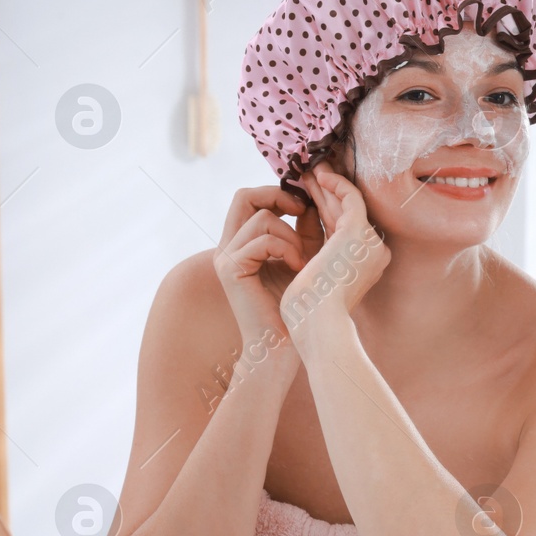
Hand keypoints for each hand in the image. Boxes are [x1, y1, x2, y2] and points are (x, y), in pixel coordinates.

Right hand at [212, 185, 323, 347]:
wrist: (286, 342)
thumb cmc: (298, 303)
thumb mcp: (304, 256)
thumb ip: (305, 229)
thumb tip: (310, 201)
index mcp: (241, 242)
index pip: (250, 198)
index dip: (278, 192)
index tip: (305, 203)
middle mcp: (228, 246)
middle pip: (244, 196)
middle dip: (278, 197)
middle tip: (303, 211)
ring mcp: (225, 257)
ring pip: (260, 218)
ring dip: (292, 235)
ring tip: (304, 260)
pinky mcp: (231, 270)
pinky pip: (262, 240)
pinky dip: (287, 250)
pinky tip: (299, 268)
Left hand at [280, 163, 389, 339]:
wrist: (318, 324)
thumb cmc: (309, 313)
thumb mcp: (313, 278)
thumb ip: (314, 254)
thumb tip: (300, 235)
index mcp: (364, 267)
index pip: (343, 231)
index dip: (326, 211)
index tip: (309, 197)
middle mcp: (374, 253)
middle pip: (345, 215)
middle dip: (326, 194)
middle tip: (309, 176)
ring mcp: (369, 241)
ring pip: (348, 203)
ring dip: (328, 185)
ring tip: (310, 171)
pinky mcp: (358, 231)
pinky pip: (349, 197)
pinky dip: (334, 185)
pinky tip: (318, 177)